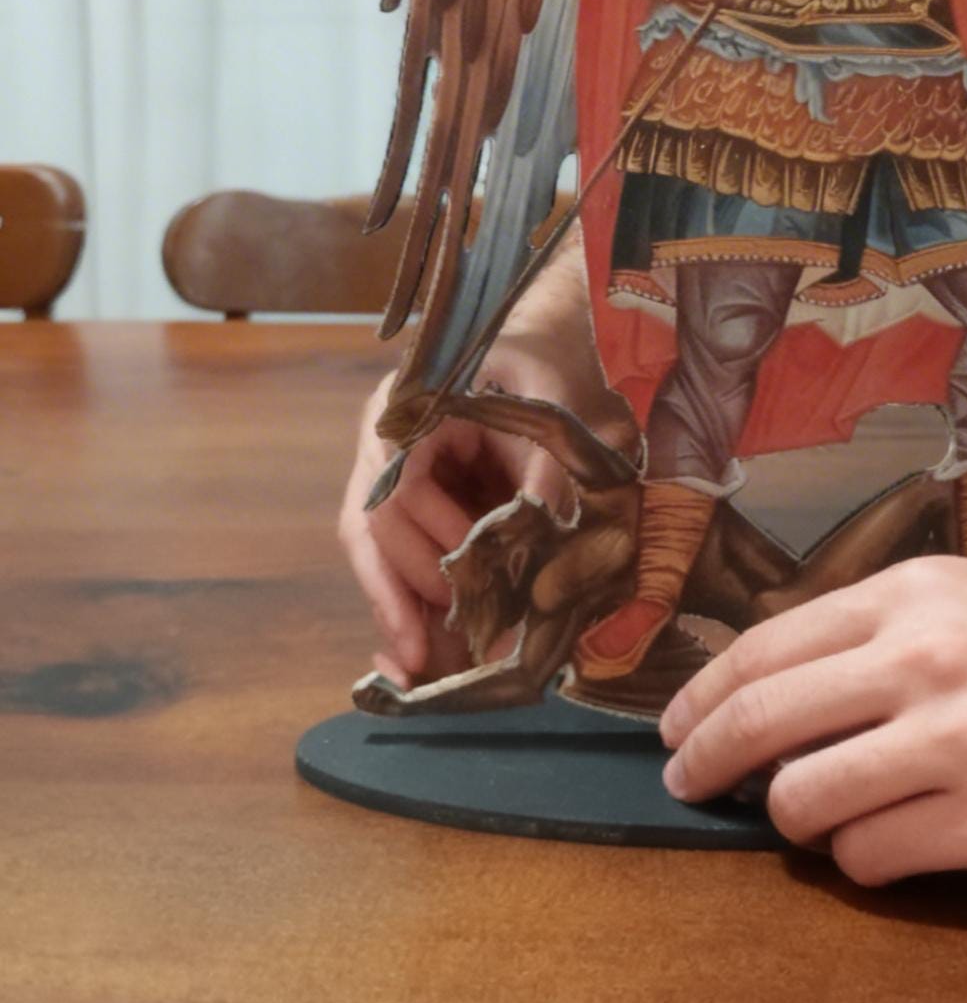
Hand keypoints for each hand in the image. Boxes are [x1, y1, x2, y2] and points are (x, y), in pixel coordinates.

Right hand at [338, 232, 631, 686]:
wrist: (550, 339)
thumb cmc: (544, 363)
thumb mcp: (552, 405)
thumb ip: (546, 471)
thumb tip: (541, 561)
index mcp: (407, 411)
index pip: (386, 500)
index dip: (402, 569)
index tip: (429, 622)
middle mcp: (386, 444)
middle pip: (378, 536)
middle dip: (408, 598)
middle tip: (443, 653)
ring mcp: (396, 473)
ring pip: (382, 553)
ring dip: (404, 607)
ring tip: (431, 663)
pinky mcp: (418, 499)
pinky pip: (402, 553)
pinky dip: (413, 598)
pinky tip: (425, 649)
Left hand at [658, 556, 966, 884]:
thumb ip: (909, 632)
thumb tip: (809, 682)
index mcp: (924, 594)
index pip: (768, 645)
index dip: (704, 694)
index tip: (678, 726)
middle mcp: (926, 657)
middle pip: (761, 717)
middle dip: (705, 759)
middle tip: (687, 784)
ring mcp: (960, 742)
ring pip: (804, 797)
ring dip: (796, 821)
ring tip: (822, 823)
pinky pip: (876, 859)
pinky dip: (866, 864)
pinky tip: (894, 853)